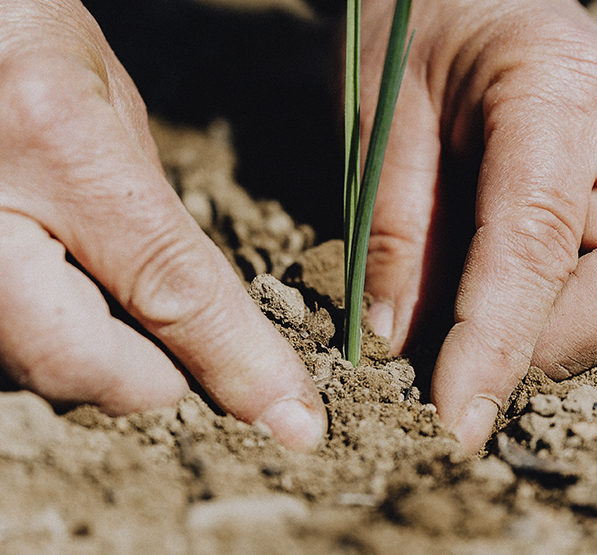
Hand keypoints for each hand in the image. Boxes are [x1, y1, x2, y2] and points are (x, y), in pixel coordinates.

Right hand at [0, 0, 324, 450]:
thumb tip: (206, 320)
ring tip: (117, 300)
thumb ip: (161, 223)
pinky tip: (70, 293)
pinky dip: (56, 341)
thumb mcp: (114, 110)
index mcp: (59, 145)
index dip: (241, 364)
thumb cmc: (24, 33)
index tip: (290, 416)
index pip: (172, 292)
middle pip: (82, 368)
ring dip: (101, 360)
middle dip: (154, 377)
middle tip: (184, 352)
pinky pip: (7, 349)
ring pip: (38, 370)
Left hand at [361, 0, 596, 452]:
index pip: (540, 241)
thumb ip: (393, 232)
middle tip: (466, 360)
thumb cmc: (409, 36)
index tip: (456, 418)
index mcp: (556, 88)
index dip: (496, 343)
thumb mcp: (378, 123)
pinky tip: (527, 300)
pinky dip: (592, 316)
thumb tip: (400, 343)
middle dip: (550, 346)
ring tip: (492, 326)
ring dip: (576, 338)